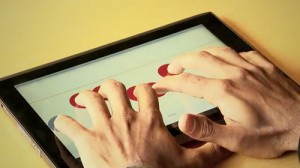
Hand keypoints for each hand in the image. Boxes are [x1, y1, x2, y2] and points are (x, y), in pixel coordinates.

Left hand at [54, 79, 228, 167]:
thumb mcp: (189, 165)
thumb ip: (207, 152)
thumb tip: (224, 145)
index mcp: (148, 121)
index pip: (144, 92)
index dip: (142, 88)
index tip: (140, 91)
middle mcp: (125, 119)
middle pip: (114, 88)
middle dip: (111, 87)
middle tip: (110, 92)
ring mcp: (104, 128)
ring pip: (90, 99)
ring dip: (86, 97)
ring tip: (85, 100)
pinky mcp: (87, 142)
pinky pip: (68, 125)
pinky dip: (63, 122)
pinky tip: (62, 122)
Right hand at [153, 47, 299, 157]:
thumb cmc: (274, 133)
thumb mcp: (236, 140)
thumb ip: (207, 130)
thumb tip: (183, 121)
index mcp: (225, 91)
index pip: (187, 82)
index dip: (169, 83)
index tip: (159, 85)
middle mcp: (236, 74)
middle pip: (199, 59)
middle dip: (179, 62)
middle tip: (171, 68)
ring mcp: (250, 67)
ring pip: (218, 51)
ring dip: (199, 53)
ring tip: (190, 58)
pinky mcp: (263, 66)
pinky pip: (240, 52)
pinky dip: (226, 53)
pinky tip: (225, 58)